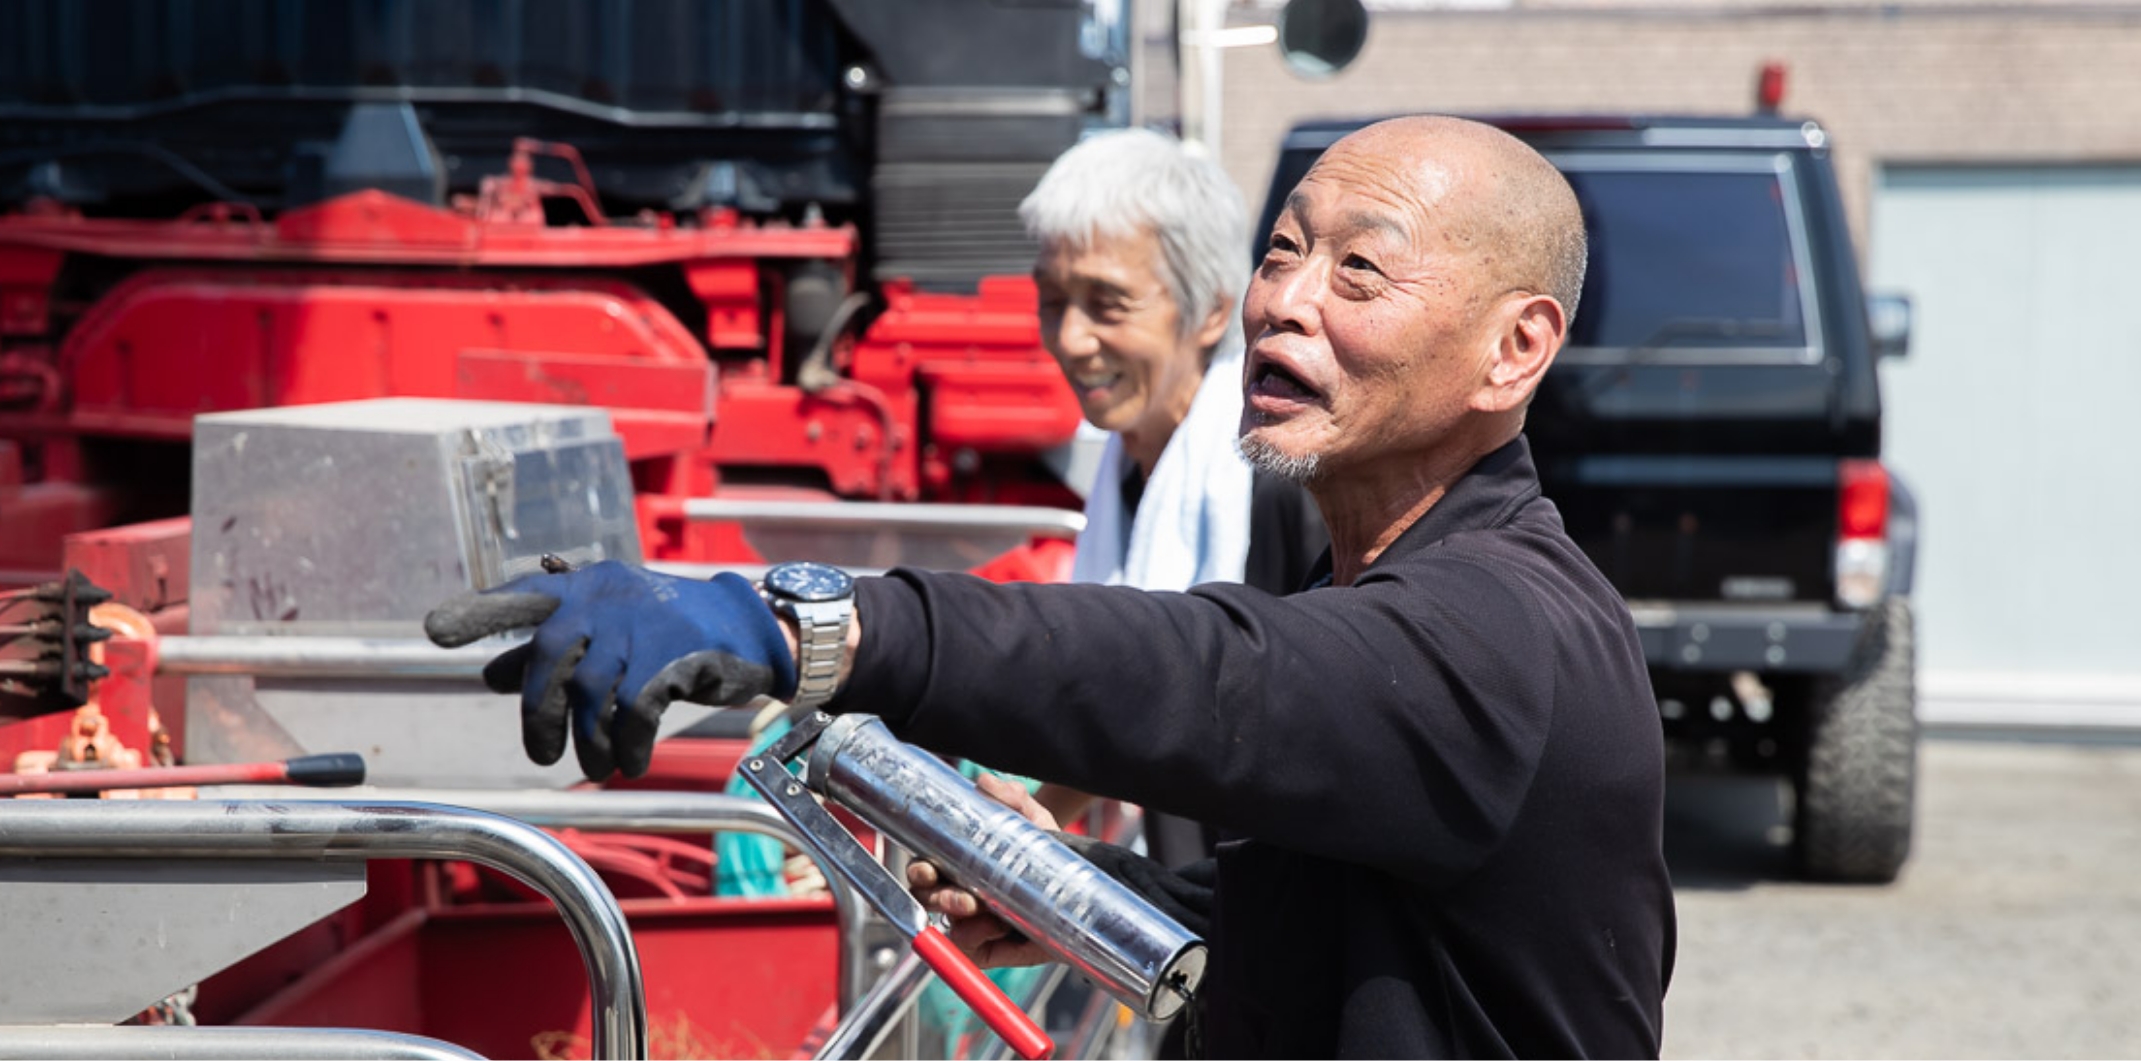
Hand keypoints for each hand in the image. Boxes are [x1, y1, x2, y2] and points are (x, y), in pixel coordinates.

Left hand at [424, 560, 795, 779]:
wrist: (747, 629)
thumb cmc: (669, 633)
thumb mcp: (609, 636)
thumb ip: (552, 653)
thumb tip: (490, 676)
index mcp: (586, 587)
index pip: (525, 596)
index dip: (481, 612)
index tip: (435, 630)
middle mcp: (606, 596)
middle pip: (550, 656)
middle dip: (540, 713)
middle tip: (544, 754)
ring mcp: (640, 622)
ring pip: (592, 691)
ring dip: (590, 739)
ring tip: (599, 764)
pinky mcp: (673, 652)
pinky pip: (634, 709)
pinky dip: (629, 743)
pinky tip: (631, 761)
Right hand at [907, 773, 1059, 968]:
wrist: (1079, 884)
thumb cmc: (1044, 848)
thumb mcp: (1032, 819)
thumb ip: (1011, 798)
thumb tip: (986, 783)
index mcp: (958, 863)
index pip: (924, 870)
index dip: (920, 870)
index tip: (928, 868)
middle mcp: (959, 892)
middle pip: (928, 900)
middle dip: (940, 899)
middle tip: (966, 899)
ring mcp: (973, 922)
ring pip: (948, 927)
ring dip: (961, 922)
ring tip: (986, 913)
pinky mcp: (989, 947)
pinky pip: (970, 949)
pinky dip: (978, 940)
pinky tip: (998, 929)